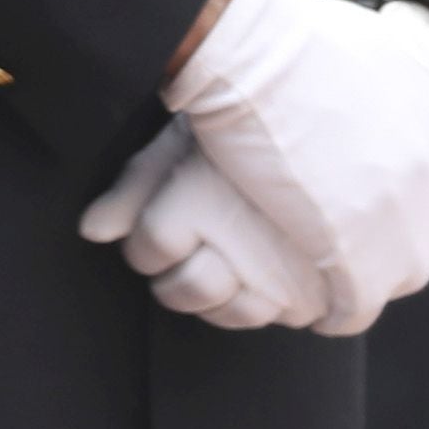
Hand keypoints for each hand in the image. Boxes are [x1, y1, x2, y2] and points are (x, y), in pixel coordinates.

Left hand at [77, 121, 338, 333]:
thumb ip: (135, 186)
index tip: (158, 228)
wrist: (336, 112)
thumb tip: (92, 231)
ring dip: (219, 296)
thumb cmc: (247, 119)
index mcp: (200, 201)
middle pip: (187, 290)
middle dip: (174, 279)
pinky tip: (266, 272)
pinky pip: (285, 316)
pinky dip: (270, 300)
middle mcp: (241, 244)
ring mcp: (286, 271)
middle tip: (185, 255)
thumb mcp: (185, 139)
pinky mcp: (326, 287)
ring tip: (223, 264)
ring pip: (235, 312)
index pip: (148, 249)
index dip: (146, 243)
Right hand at [159, 0, 428, 322]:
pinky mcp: (348, 253)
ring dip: (367, 281)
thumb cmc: (319, 40)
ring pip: (396, 280)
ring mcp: (393, 224)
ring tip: (327, 271)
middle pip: (428, 246)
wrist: (255, 49)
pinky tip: (315, 306)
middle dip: (395, 246)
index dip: (420, 204)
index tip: (380, 197)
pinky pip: (356, 308)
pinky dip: (339, 313)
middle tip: (345, 236)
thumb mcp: (412, 51)